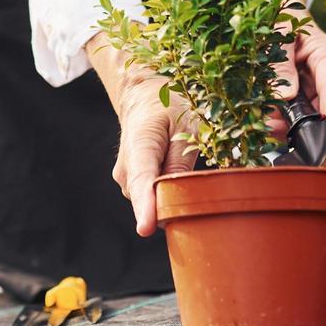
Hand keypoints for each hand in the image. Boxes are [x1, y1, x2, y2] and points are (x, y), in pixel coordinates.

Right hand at [86, 33, 196, 236]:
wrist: (142, 97)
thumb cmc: (168, 108)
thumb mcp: (184, 126)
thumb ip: (180, 161)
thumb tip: (179, 196)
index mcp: (140, 145)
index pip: (141, 182)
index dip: (146, 207)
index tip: (146, 228)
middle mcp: (126, 168)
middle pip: (148, 200)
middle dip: (171, 207)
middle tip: (199, 193)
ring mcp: (125, 179)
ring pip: (151, 202)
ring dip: (169, 198)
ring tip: (183, 169)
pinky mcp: (130, 184)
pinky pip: (150, 198)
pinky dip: (165, 194)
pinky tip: (174, 176)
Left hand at [265, 5, 325, 146]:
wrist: (270, 5)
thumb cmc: (279, 13)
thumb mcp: (279, 32)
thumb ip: (282, 62)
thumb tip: (286, 97)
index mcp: (325, 54)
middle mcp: (320, 73)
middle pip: (320, 105)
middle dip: (308, 126)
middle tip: (292, 141)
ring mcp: (307, 82)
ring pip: (304, 110)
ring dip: (289, 124)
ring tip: (270, 131)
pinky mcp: (292, 88)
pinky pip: (288, 107)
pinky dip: (277, 117)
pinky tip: (265, 124)